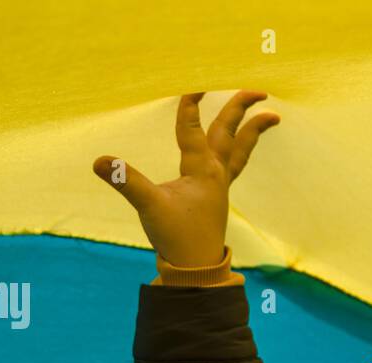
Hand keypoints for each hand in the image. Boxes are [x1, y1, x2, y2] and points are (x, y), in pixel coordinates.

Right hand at [92, 91, 279, 266]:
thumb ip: (126, 181)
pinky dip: (240, 151)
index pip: (194, 128)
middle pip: (230, 133)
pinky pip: (235, 165)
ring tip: (271, 117)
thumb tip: (99, 162)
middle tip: (259, 91)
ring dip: (252, 131)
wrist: (196, 269)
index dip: (190, 106)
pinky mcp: (217, 197)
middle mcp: (216, 174)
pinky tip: (236, 150)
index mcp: (203, 170)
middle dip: (241, 109)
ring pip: (240, 150)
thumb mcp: (149, 207)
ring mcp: (220, 186)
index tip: (192, 84)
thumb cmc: (177, 238)